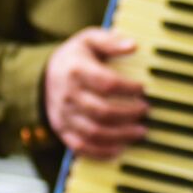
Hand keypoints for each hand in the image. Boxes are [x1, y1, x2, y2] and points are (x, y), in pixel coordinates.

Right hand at [44, 28, 146, 158]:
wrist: (46, 75)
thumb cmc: (75, 57)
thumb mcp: (89, 40)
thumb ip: (110, 41)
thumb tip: (132, 45)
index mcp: (75, 70)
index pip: (106, 83)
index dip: (128, 88)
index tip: (144, 89)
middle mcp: (68, 95)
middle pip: (101, 111)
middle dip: (128, 114)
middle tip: (146, 111)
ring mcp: (64, 116)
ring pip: (93, 133)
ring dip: (120, 135)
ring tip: (140, 131)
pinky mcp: (62, 131)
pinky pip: (81, 147)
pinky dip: (101, 152)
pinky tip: (120, 149)